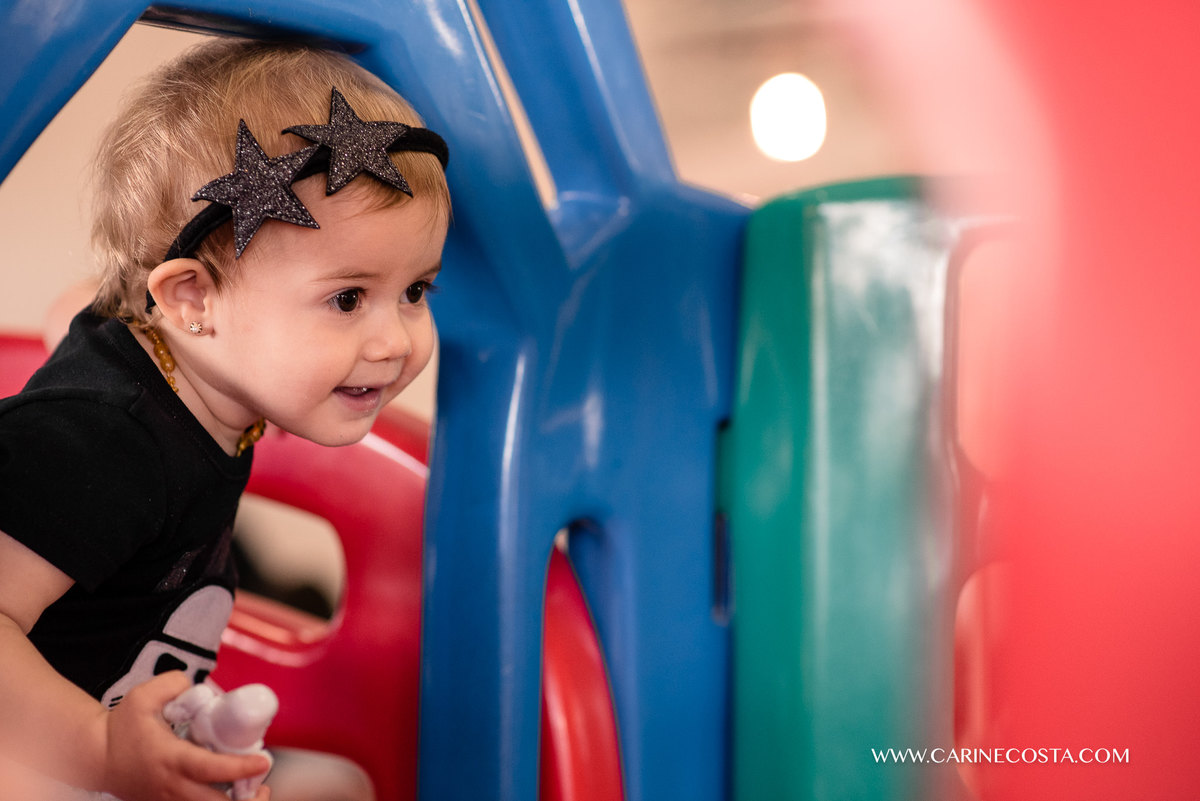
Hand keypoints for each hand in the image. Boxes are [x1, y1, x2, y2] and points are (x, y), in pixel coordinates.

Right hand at [100, 671, 270, 800]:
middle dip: (245, 799)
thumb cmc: (121, 727)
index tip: (263, 761)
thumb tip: (198, 685)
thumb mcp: (143, 696)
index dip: (240, 768)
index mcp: (171, 759)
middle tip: (262, 782)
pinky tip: (233, 793)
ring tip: (254, 792)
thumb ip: (174, 683)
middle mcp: (172, 786)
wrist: (94, 758)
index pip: (211, 769)